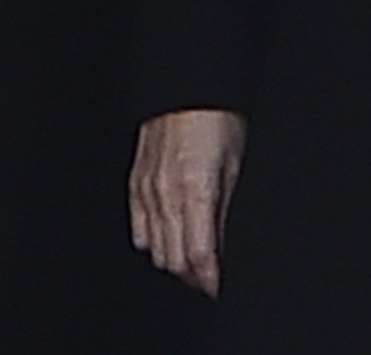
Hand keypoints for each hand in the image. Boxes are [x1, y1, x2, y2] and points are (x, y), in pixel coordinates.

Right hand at [128, 108, 247, 296]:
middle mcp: (166, 194)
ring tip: (191, 260)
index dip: (209, 277)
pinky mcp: (135, 183)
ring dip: (173, 259)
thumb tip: (220, 243)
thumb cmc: (218, 116)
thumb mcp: (234, 163)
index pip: (198, 254)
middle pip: (174, 259)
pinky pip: (138, 228)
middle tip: (208, 275)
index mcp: (195, 189)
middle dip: (192, 273)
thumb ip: (223, 207)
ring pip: (154, 248)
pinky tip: (167, 238)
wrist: (188, 86)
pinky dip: (152, 240)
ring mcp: (147, 190)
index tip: (217, 285)